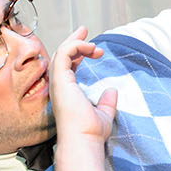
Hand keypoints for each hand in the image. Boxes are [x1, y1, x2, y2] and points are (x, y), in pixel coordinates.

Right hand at [48, 26, 117, 148]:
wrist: (84, 139)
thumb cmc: (90, 132)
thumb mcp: (104, 113)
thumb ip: (107, 102)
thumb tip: (113, 91)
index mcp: (67, 94)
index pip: (68, 68)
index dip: (78, 55)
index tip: (93, 49)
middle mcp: (59, 88)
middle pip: (61, 57)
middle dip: (73, 41)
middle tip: (84, 31)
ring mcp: (57, 83)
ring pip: (60, 53)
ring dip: (76, 42)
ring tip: (92, 41)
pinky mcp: (60, 80)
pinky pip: (64, 54)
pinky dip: (76, 46)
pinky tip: (91, 48)